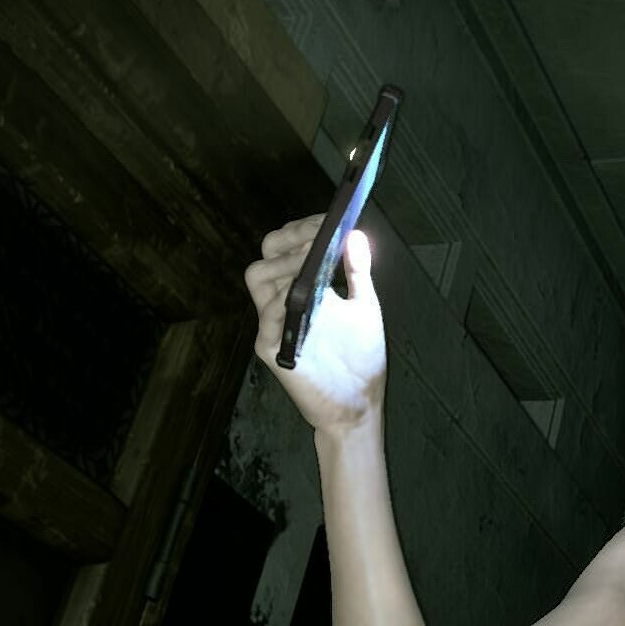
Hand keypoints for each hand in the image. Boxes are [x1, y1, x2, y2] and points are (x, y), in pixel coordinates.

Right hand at [243, 215, 387, 432]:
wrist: (358, 406)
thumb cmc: (360, 360)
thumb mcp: (365, 307)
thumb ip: (357, 271)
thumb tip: (355, 233)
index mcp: (300, 290)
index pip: (286, 247)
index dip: (303, 228)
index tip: (330, 220)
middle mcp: (281, 303)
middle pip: (266, 255)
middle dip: (291, 239)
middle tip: (320, 236)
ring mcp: (273, 326)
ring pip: (259, 278)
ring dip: (287, 262)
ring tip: (315, 261)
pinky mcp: (273, 350)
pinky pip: (268, 318)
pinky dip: (286, 299)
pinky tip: (309, 293)